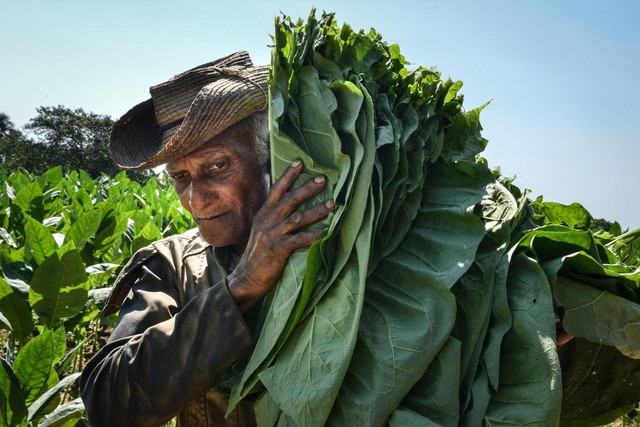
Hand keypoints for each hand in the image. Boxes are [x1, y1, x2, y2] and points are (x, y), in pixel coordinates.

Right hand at [227, 159, 333, 311]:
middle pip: (290, 199)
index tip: (300, 162)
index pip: (276, 190)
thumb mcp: (260, 231)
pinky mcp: (278, 249)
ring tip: (332, 204)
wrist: (246, 278)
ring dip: (316, 210)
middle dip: (307, 188)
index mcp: (263, 215)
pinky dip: (315, 235)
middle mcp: (267, 221)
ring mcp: (272, 235)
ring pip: (298, 218)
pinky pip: (300, 239)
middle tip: (323, 179)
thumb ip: (272, 219)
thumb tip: (289, 208)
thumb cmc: (257, 255)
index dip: (288, 176)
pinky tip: (327, 231)